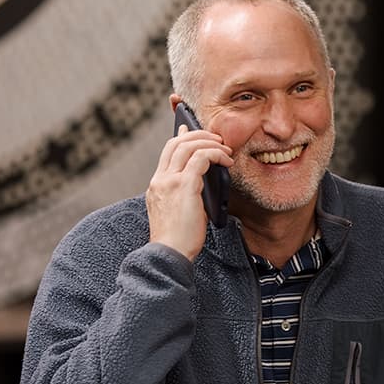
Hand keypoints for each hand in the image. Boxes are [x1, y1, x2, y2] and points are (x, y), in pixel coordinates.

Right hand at [146, 125, 232, 260]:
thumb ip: (184, 195)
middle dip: (198, 135)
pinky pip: (201, 158)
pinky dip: (216, 154)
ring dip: (210, 143)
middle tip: (216, 139)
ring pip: (188, 145)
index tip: (190, 130)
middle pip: (177, 142)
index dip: (181, 138)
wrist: (169, 254)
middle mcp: (160, 179)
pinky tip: (226, 161)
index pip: (167, 151)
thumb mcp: (177, 213)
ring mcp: (169, 181)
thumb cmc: (177, 240)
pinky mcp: (184, 186)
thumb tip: (200, 184)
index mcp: (156, 185)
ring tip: (225, 149)